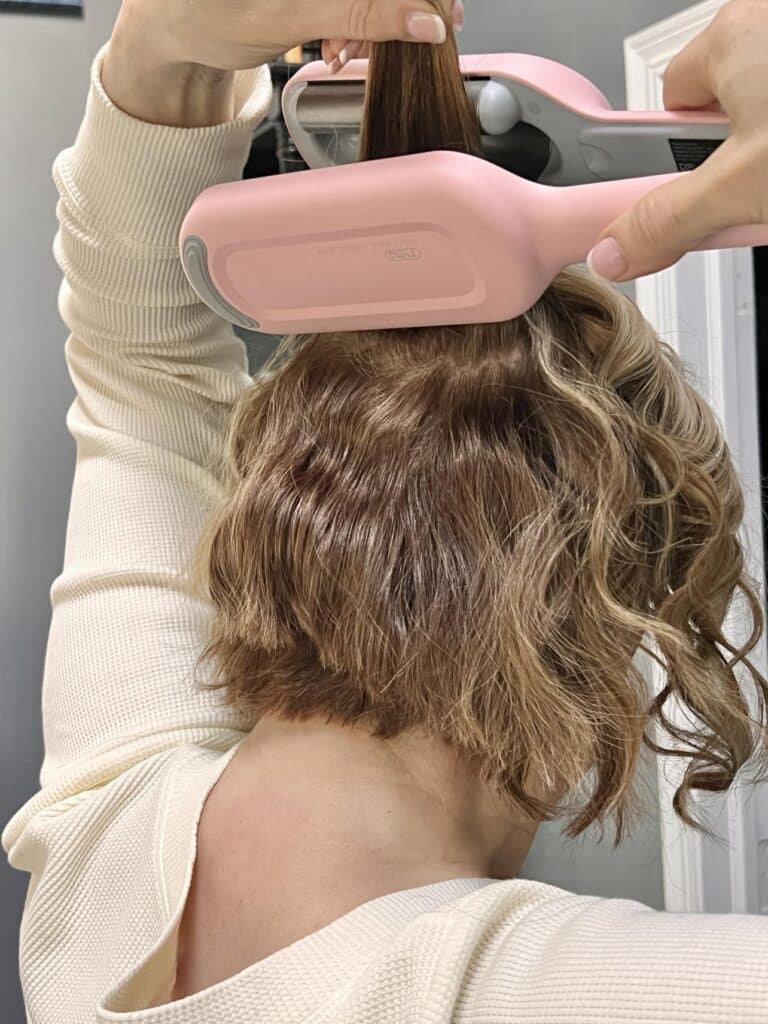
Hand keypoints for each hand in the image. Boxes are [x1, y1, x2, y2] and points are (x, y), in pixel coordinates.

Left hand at [113, 0, 462, 75]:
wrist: (175, 33)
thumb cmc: (211, 16)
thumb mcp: (294, 16)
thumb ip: (363, 15)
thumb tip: (423, 19)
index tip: (444, 19)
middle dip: (392, 12)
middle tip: (399, 44)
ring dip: (370, 27)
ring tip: (343, 55)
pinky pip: (351, 5)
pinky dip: (353, 29)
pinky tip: (336, 49)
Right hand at [587, 0, 767, 281]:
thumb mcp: (743, 188)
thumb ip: (669, 220)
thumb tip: (610, 250)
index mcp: (730, 37)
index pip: (668, 102)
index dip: (676, 154)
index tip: (691, 187)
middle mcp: (766, 17)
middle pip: (721, 103)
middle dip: (733, 154)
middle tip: (755, 188)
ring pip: (763, 104)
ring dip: (766, 145)